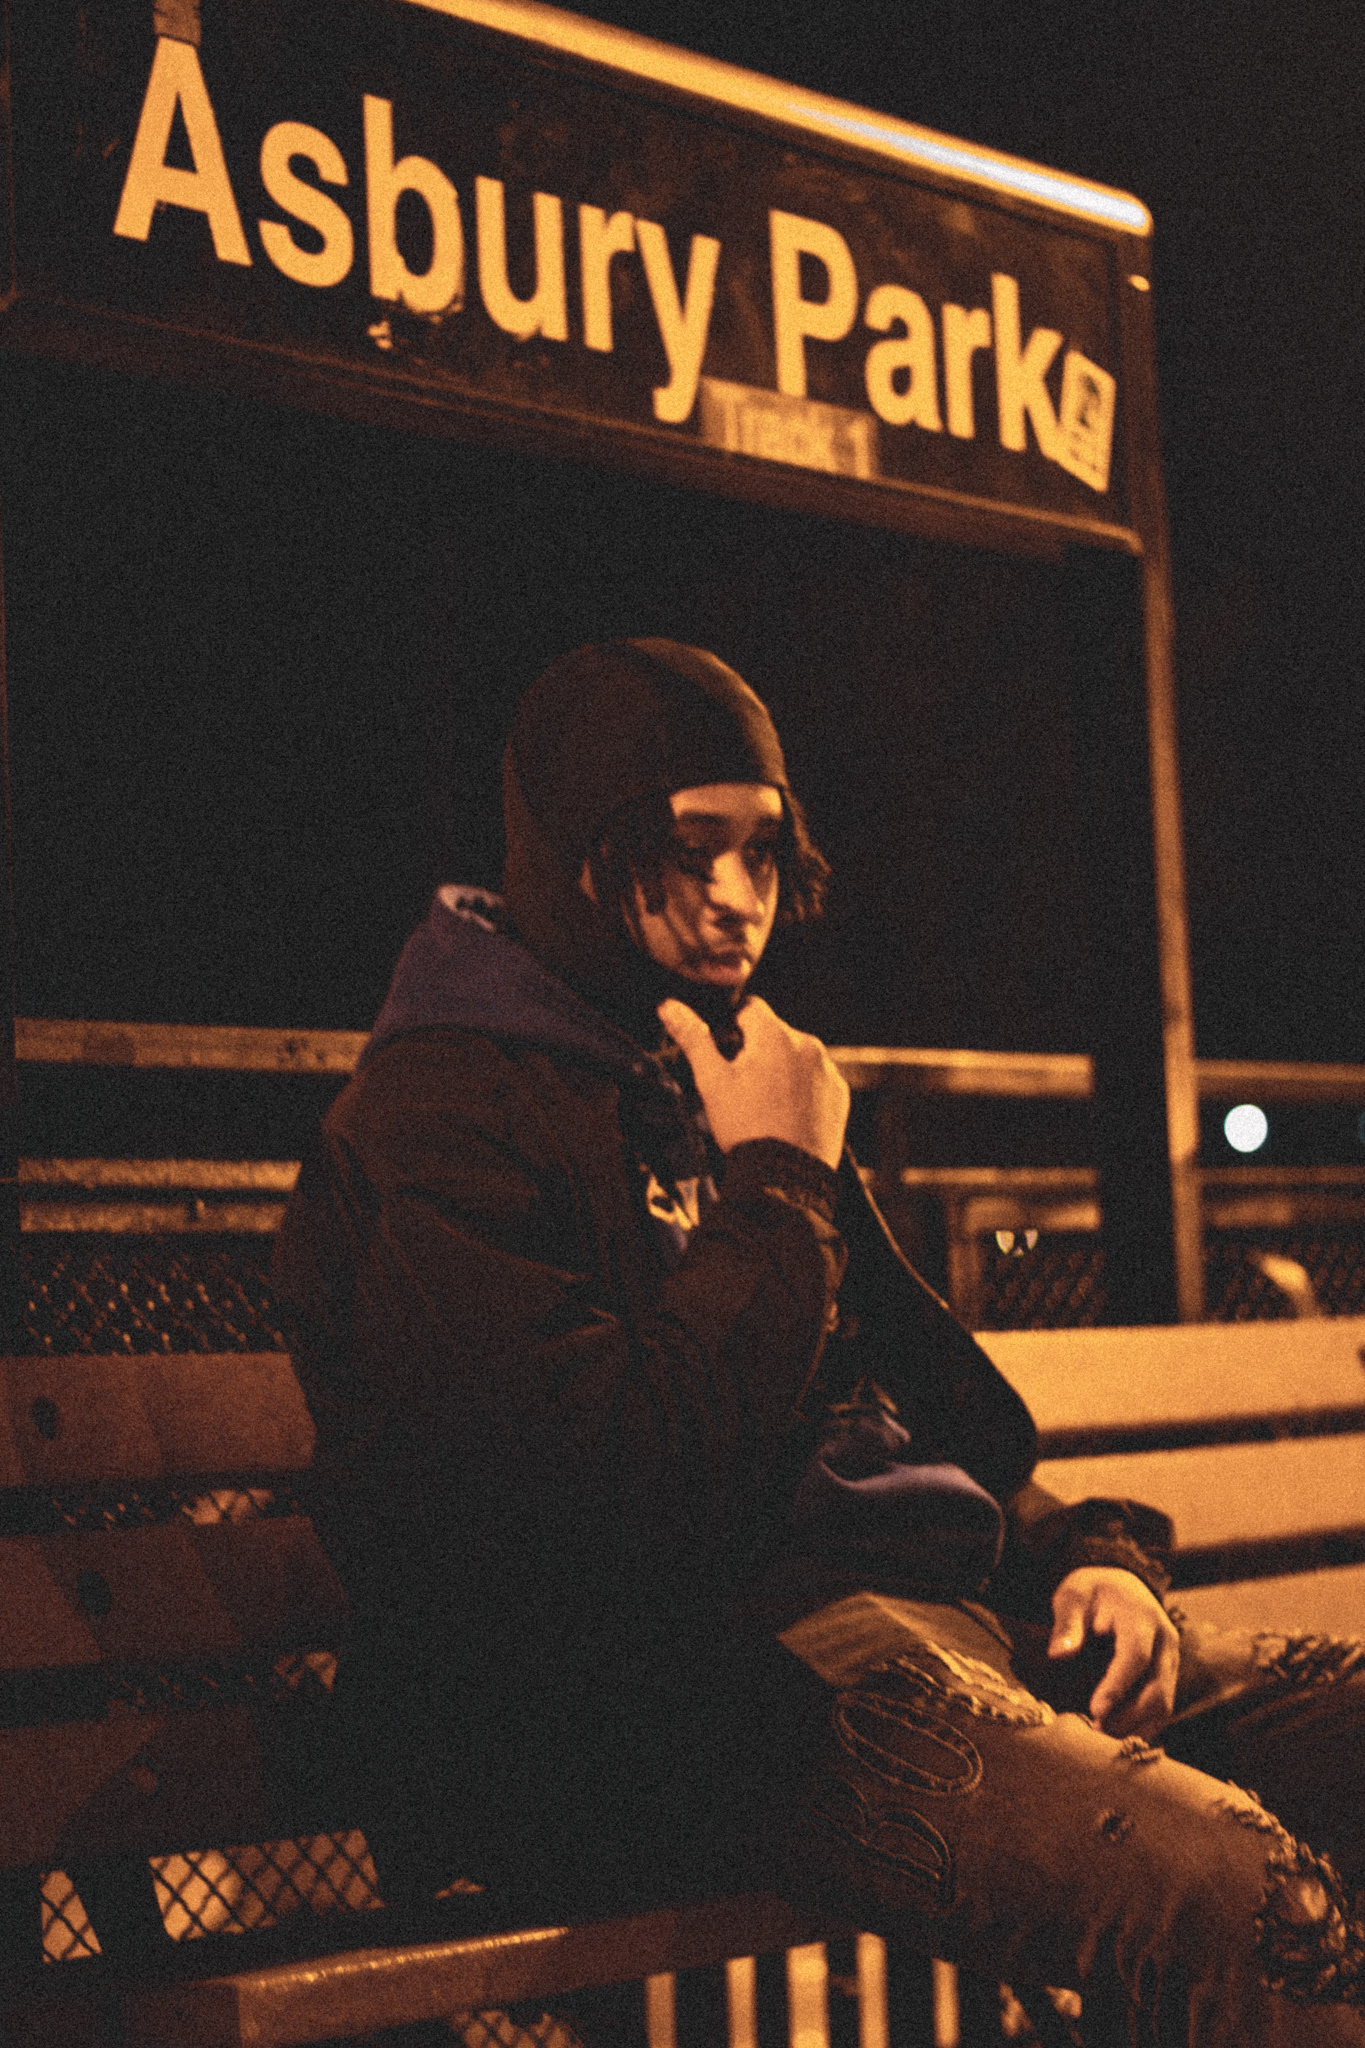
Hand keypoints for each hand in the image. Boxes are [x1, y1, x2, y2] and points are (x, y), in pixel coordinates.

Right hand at [658, 995, 849, 1169]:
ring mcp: (827, 1071)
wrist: (784, 1176)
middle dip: (757, 1051)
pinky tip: (786, 1114)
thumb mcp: (712, 1081)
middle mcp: (808, 1045)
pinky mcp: (839, 1094)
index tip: (726, 1056)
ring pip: (796, 1057)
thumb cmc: (745, 1127)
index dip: (731, 1029)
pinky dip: (802, 1090)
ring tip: (765, 1105)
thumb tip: (669, 1007)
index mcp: (774, 1035)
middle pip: (774, 1034)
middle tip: (742, 1087)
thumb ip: (693, 1038)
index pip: (749, 1009)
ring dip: (781, 1069)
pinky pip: (816, 1080)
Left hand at [1048, 1567, 1178, 1737]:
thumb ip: (1067, 1622)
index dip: (1118, 1686)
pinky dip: (1143, 1725)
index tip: (1095, 1711)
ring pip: (1164, 1704)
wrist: (1122, 1587)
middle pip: (1157, 1688)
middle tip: (1096, 1730)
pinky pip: (1163, 1708)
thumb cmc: (1093, 1592)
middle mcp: (1165, 1640)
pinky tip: (1117, 1732)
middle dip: (1128, 1716)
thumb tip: (1060, 1654)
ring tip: (1102, 1734)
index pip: (1137, 1656)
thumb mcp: (1073, 1595)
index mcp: (1142, 1616)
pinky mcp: (1169, 1675)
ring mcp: (1171, 1659)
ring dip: (1136, 1726)